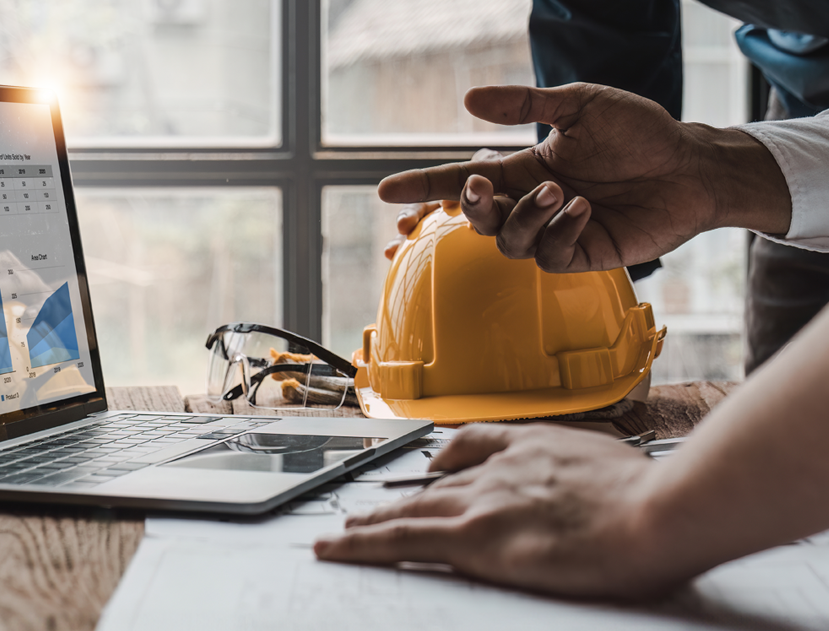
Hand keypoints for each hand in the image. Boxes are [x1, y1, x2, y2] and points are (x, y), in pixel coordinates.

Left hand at [313, 424, 679, 598]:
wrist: (658, 510)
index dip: (443, 464)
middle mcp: (495, 470)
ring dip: (369, 522)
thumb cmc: (650, 496)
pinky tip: (335, 546)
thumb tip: (569, 479)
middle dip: (396, 502)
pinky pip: (400, 540)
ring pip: (407, 511)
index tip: (430, 471)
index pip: (470, 452)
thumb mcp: (610, 459)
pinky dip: (360, 542)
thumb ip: (575, 464)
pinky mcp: (472, 538)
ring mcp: (481, 502)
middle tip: (364, 513)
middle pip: (432, 487)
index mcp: (530, 448)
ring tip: (342, 533)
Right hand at [377, 83, 789, 271]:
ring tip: (560, 192)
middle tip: (480, 187)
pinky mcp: (580, 254)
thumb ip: (525, 104)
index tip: (385, 190)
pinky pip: (550, 254)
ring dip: (524, 217)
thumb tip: (468, 101)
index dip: (422, 186)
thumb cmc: (639, 133)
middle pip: (476, 218)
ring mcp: (553, 232)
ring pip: (508, 242)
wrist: (690, 166)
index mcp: (522, 169)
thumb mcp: (580, 105)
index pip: (460, 181)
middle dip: (470, 206)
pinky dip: (560, 230)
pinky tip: (583, 209)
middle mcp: (530, 203)